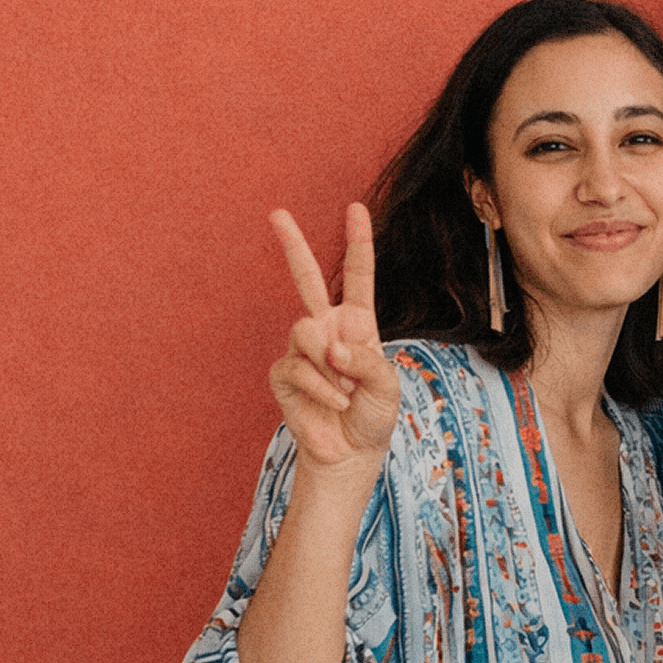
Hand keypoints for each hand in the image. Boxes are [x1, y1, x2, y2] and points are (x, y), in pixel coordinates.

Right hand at [269, 205, 398, 469]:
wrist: (350, 453)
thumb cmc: (373, 415)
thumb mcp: (386, 386)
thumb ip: (365, 361)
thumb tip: (332, 348)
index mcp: (358, 324)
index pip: (358, 277)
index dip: (357, 243)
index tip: (355, 209)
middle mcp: (328, 329)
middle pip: (307, 279)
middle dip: (293, 245)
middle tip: (276, 213)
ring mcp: (303, 350)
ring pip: (306, 331)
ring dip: (329, 366)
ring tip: (344, 392)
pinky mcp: (283, 373)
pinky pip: (298, 367)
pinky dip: (321, 388)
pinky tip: (334, 403)